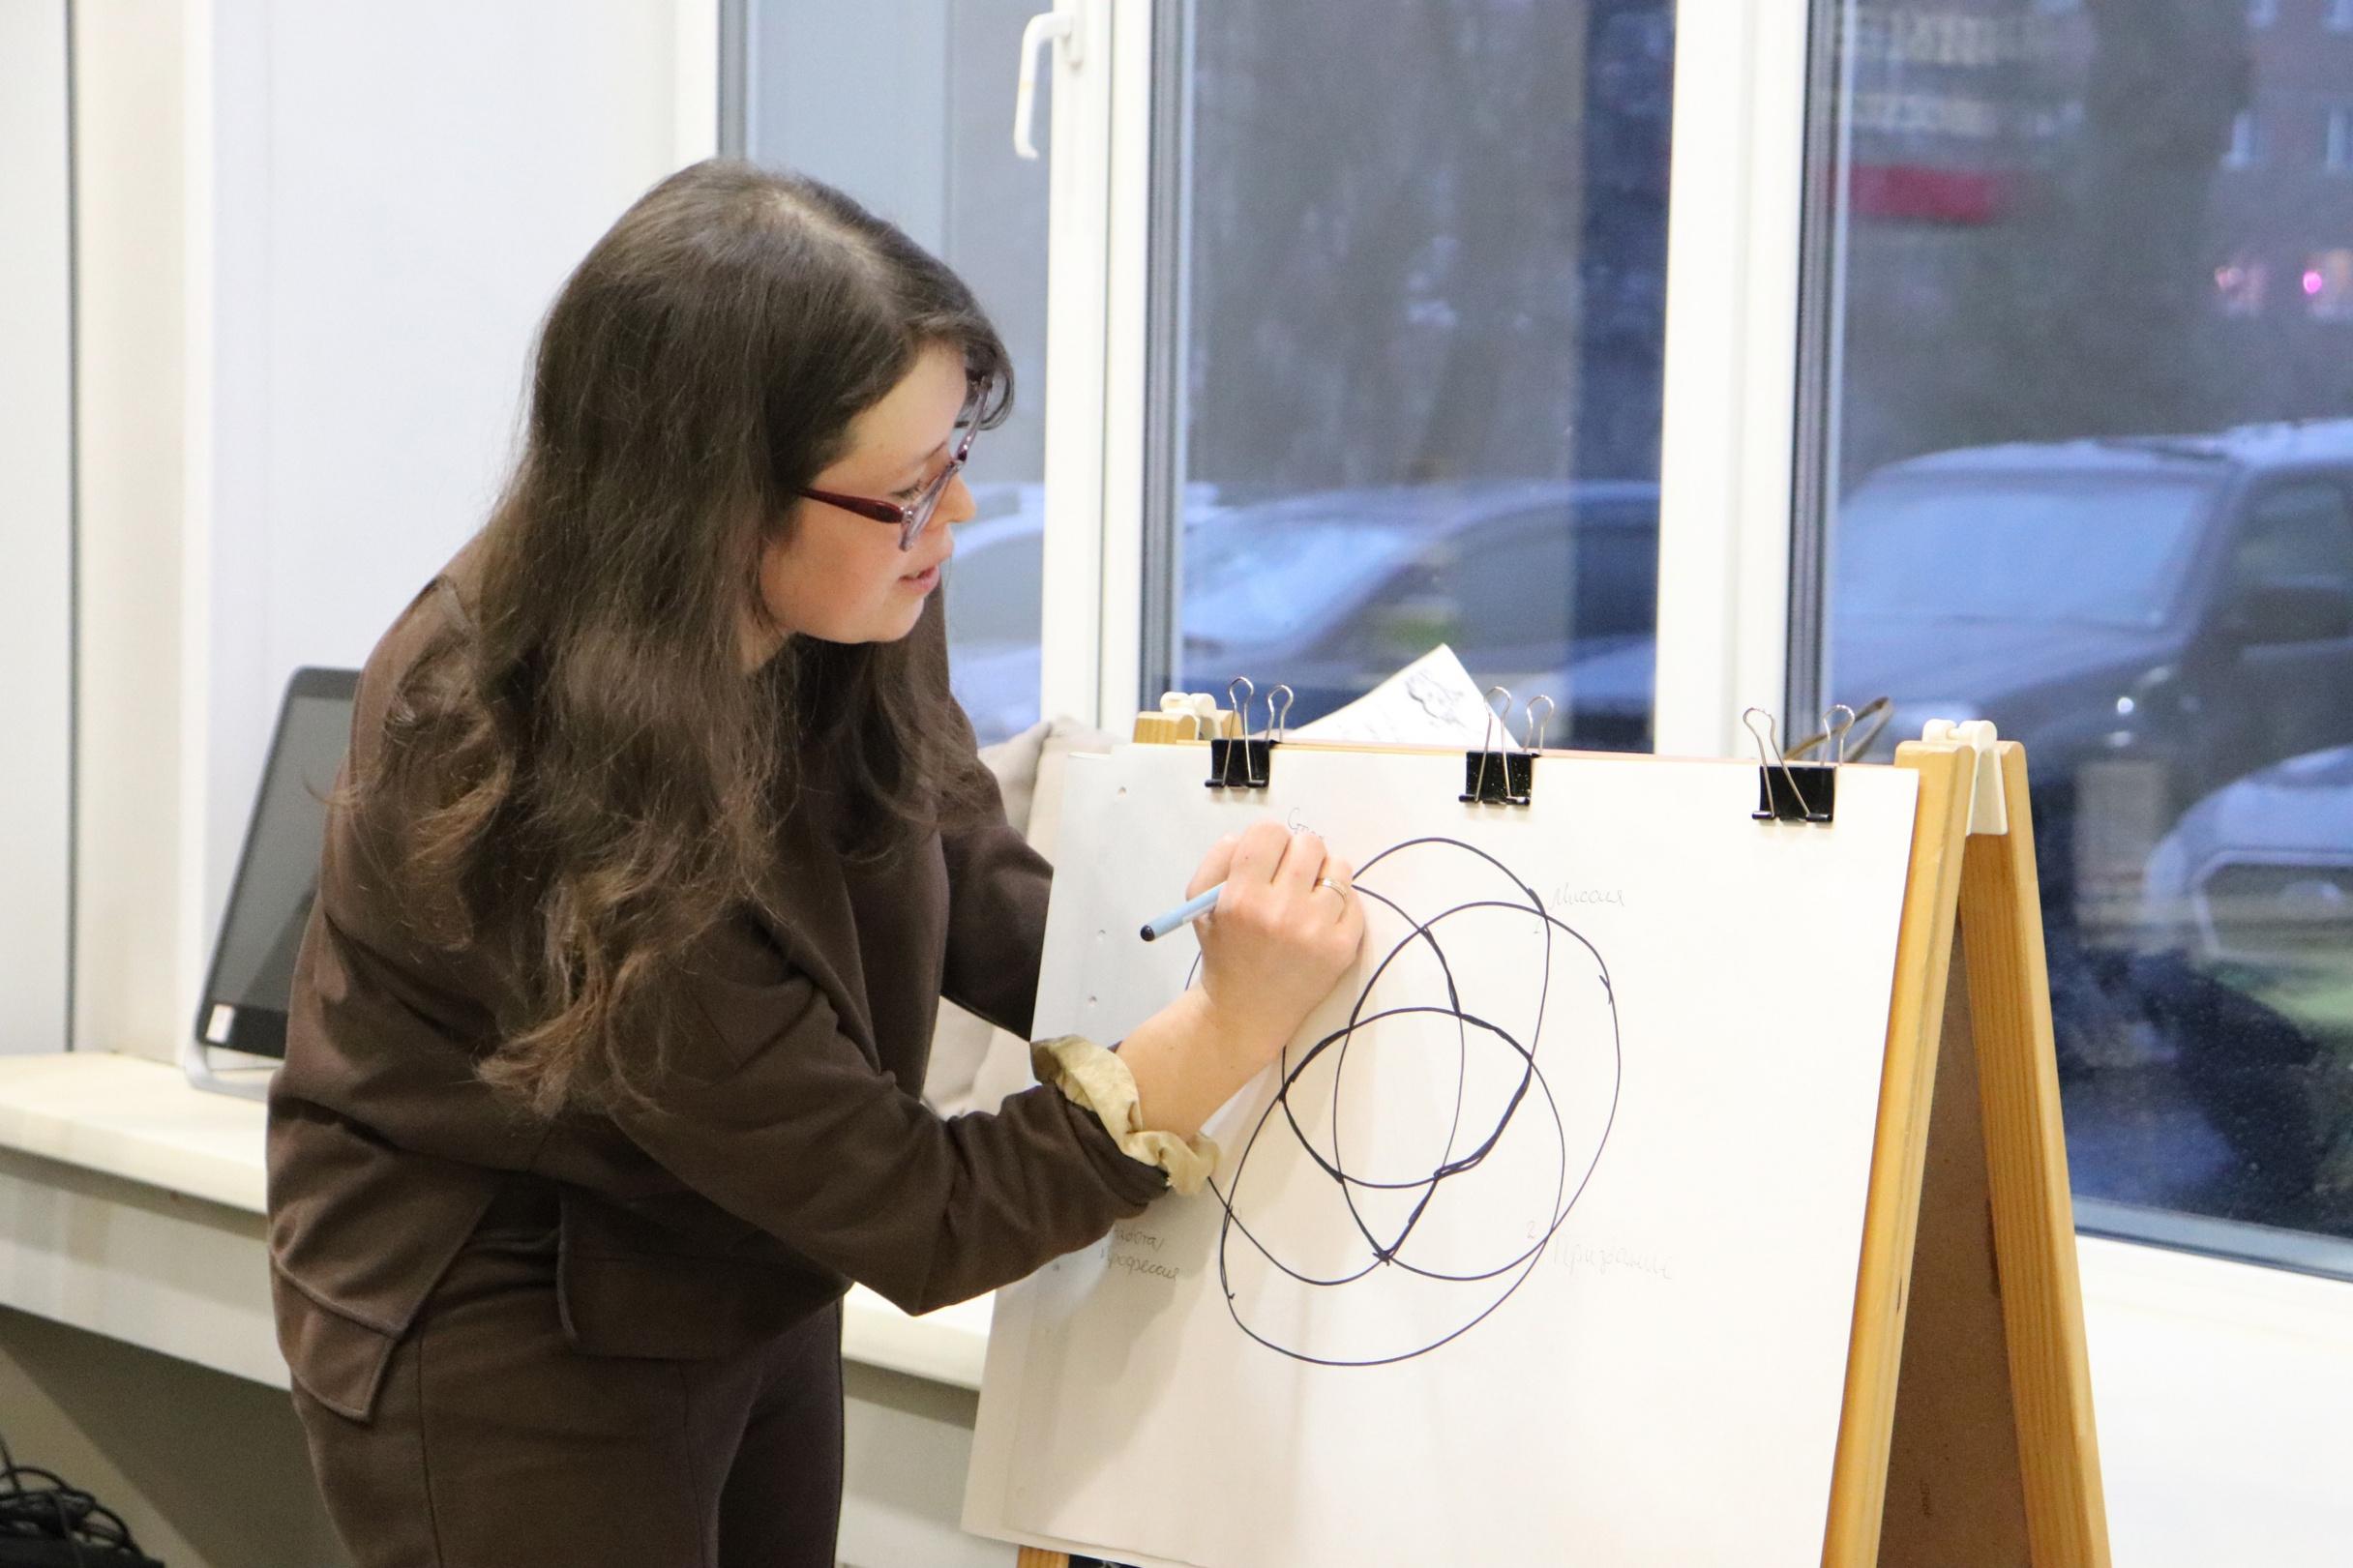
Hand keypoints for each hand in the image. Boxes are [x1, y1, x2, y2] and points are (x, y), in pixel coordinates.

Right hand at [1187, 821, 1364, 1074]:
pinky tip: (1320, 918)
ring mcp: (1316, 931)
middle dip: (1297, 853)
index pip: (1269, 833)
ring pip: (1338, 866)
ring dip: (1322, 875)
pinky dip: (1339, 902)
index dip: (1267, 841)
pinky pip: (1354, 899)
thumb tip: (1249, 835)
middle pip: (1309, 843)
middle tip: (1288, 875)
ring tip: (1306, 896)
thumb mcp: (1199, 904)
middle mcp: (1281, 912)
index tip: (1266, 858)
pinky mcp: (1343, 948)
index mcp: (1241, 898)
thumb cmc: (1225, 951)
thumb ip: (1218, 859)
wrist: (1247, 1011)